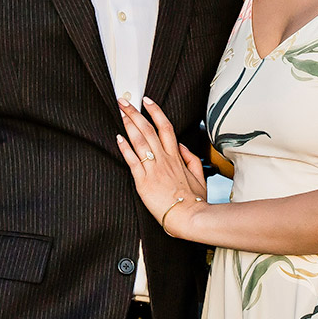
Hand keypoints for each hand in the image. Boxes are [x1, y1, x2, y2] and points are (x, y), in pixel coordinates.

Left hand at [115, 98, 207, 236]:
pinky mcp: (143, 182)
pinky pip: (132, 161)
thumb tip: (182, 146)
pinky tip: (118, 138)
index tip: (147, 101)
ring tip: (120, 113)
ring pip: (139, 141)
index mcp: (177, 157)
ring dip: (128, 125)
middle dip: (135, 113)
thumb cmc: (194, 201)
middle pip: (148, 129)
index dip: (155, 111)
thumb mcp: (199, 175)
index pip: (165, 127)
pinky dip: (125, 148)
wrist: (190, 217)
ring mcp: (153, 170)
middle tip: (124, 101)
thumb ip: (190, 158)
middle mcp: (164, 159)